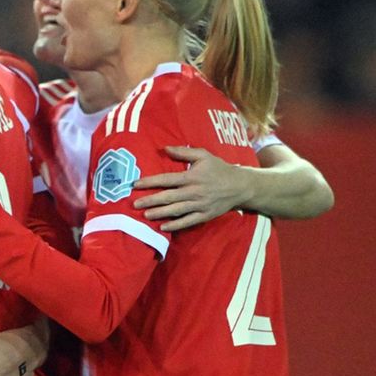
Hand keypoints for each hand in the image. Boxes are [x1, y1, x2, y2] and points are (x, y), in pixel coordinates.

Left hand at [132, 146, 248, 230]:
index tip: (136, 184)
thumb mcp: (204, 155)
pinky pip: (188, 221)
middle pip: (168, 197)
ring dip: (160, 213)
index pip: (167, 179)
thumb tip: (165, 148)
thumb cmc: (219, 169)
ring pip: (176, 210)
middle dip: (151, 200)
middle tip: (135, 203)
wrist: (240, 186)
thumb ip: (184, 152)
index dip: (151, 181)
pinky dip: (176, 225)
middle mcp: (194, 192)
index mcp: (192, 177)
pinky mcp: (205, 215)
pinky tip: (163, 227)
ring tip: (145, 215)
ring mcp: (200, 205)